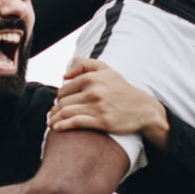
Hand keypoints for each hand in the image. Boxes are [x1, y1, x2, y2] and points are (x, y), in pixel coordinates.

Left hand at [50, 58, 167, 145]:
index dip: (59, 98)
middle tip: (52, 116)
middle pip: (63, 102)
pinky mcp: (102, 121)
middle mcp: (94, 91)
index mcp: (92, 78)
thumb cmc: (122, 90)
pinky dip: (63, 126)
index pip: (64, 89)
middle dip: (54, 111)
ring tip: (52, 124)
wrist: (143, 108)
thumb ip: (83, 64)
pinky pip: (76, 123)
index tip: (59, 105)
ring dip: (54, 119)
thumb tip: (64, 75)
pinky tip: (57, 129)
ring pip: (66, 112)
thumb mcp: (106, 69)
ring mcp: (98, 106)